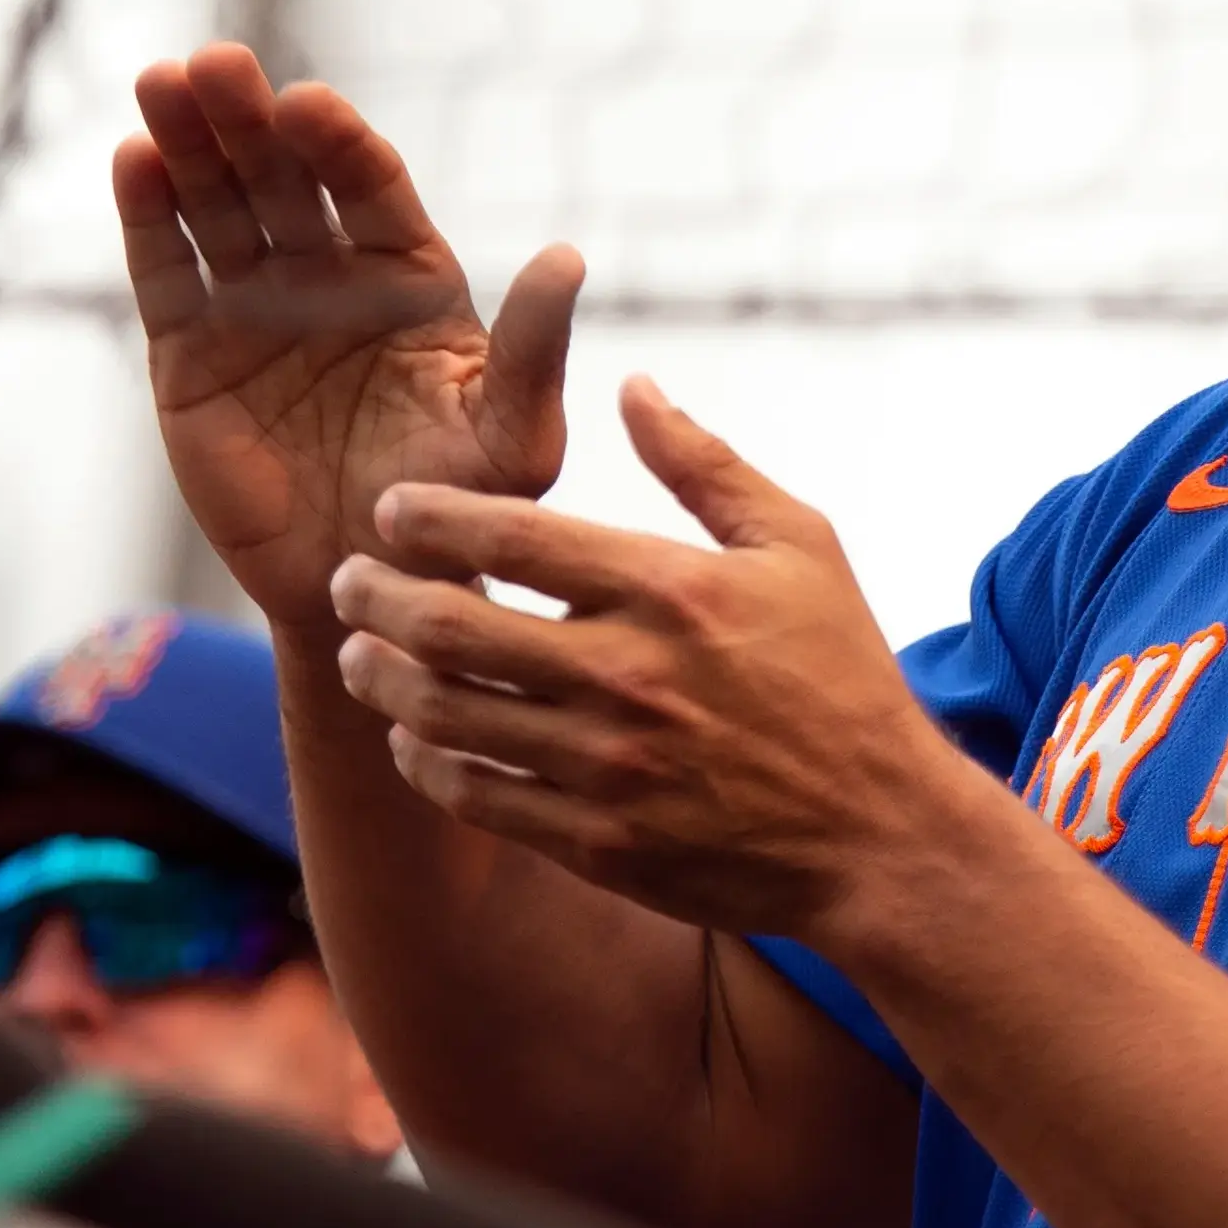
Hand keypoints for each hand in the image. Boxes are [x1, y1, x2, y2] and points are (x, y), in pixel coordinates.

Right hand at [116, 42, 580, 624]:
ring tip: (162, 82)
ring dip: (188, 143)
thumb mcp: (512, 438)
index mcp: (409, 276)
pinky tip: (135, 161)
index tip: (309, 105)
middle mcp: (329, 275)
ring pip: (218, 206)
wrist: (367, 592)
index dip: (338, 144)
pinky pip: (168, 273)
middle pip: (284, 178)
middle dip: (250, 119)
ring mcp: (254, 306)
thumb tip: (568, 256)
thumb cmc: (456, 514)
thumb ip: (532, 351)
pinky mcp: (189, 351)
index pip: (370, 188)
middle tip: (217, 65)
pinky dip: (149, 218)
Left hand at [324, 378, 982, 943]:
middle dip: (375, 596)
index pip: (510, 537)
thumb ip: (705, 465)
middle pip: (450, 627)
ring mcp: (606, 768)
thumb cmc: (843, 674)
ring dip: (381, 680)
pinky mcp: (598, 842)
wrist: (878, 832)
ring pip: (445, 717)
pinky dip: (426, 762)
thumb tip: (633, 385)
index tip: (392, 509)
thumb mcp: (800, 545)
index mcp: (669, 591)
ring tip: (359, 654)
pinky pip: (476, 797)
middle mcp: (625, 678)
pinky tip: (414, 736)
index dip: (430, 517)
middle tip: (348, 580)